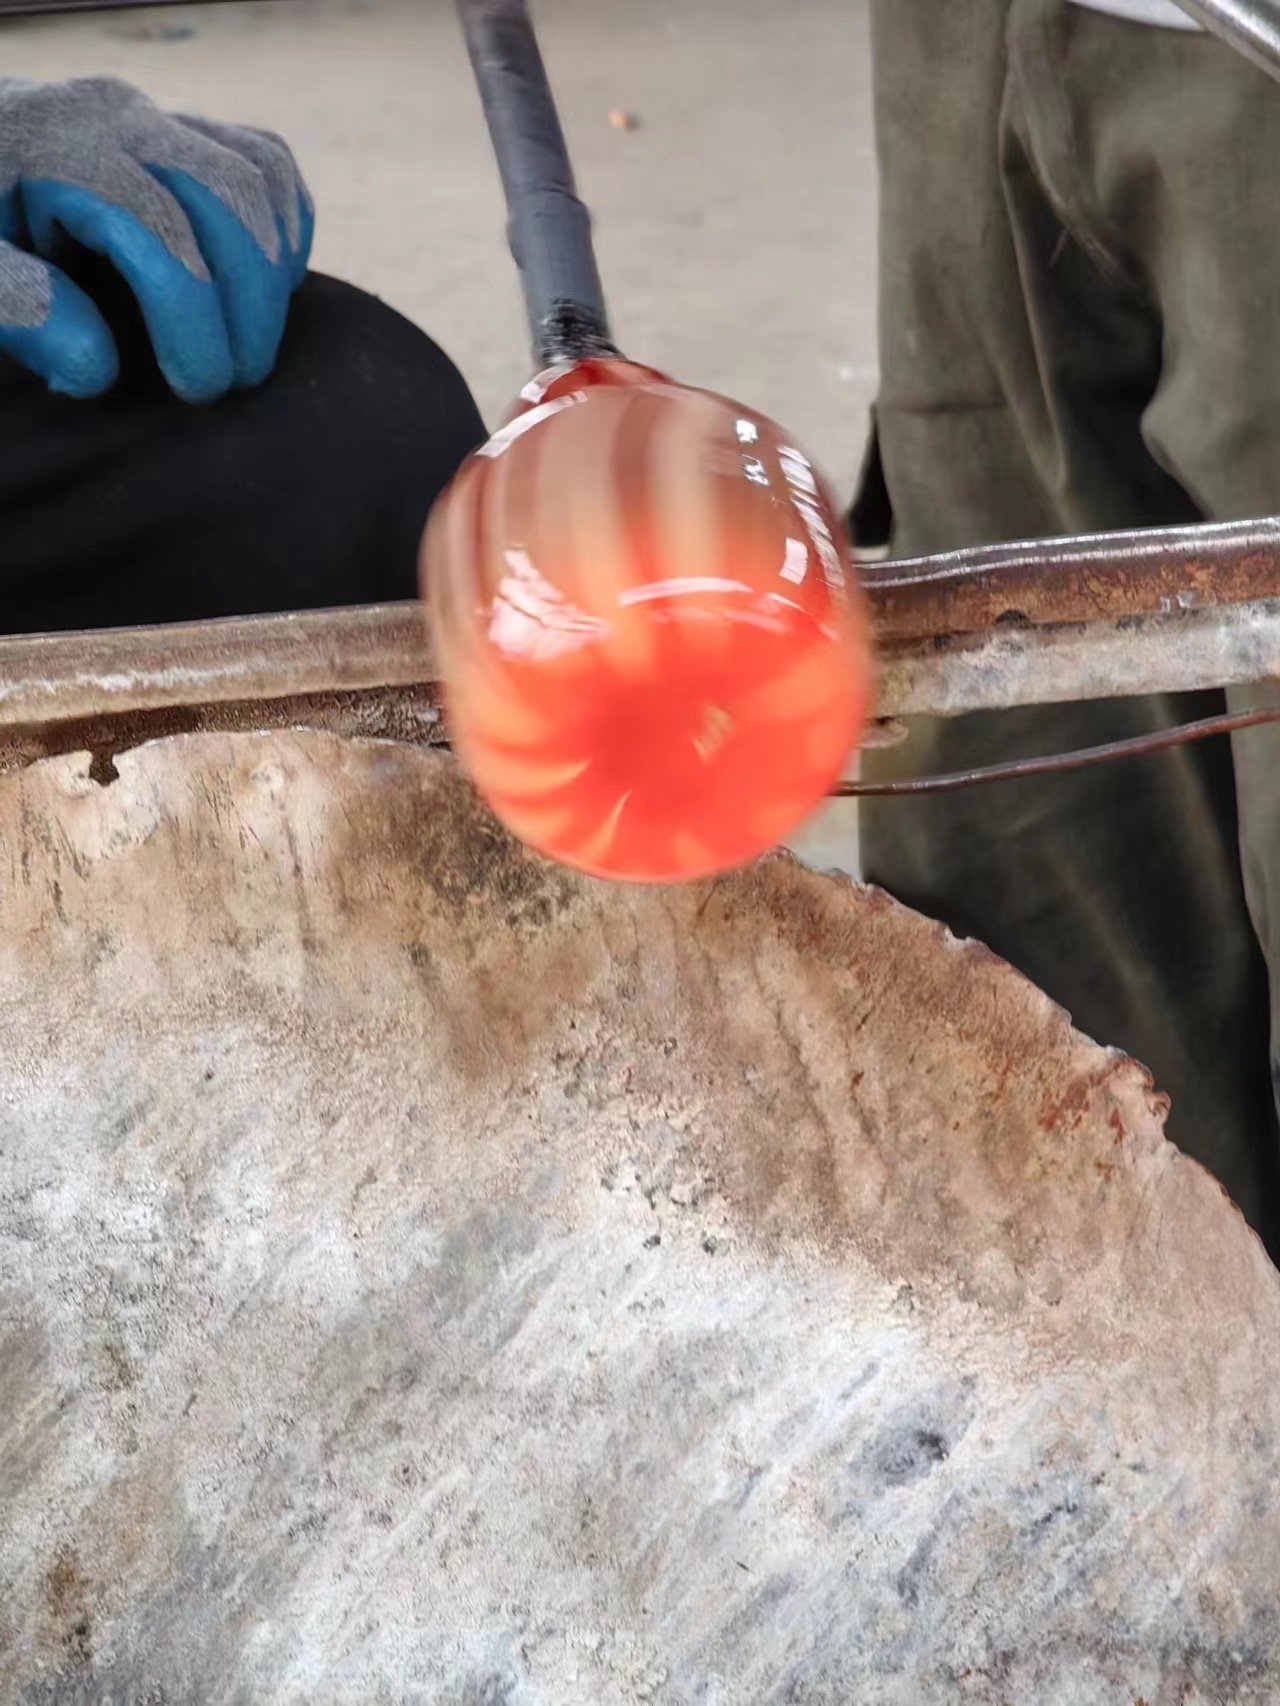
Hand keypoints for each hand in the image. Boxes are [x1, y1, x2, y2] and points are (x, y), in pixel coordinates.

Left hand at [0, 76, 313, 400]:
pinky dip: (283, 228)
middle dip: (250, 300)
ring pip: (258, 175)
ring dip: (273, 270)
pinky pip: (268, 163)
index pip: (155, 228)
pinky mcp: (188, 126)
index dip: (192, 318)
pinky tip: (261, 287)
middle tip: (238, 379)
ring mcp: (157, 116)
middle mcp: (114, 117)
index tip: (198, 388)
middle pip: (227, 194)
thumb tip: (97, 364)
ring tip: (251, 340)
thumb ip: (18, 308)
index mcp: (53, 147)